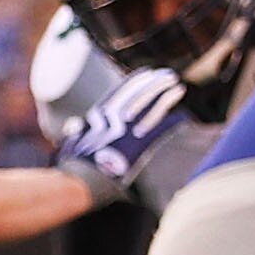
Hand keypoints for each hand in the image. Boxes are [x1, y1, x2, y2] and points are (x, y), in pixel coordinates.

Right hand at [57, 69, 188, 207]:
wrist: (82, 181)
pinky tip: (183, 116)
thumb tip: (74, 124)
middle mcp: (111, 118)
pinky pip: (158, 129)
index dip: (135, 81)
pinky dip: (171, 122)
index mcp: (97, 115)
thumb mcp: (71, 143)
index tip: (148, 73)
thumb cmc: (75, 165)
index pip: (120, 92)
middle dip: (154, 83)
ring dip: (165, 95)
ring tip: (178, 86)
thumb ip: (74, 132)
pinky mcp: (137, 144)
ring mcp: (125, 130)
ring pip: (149, 106)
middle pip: (137, 94)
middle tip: (169, 74)